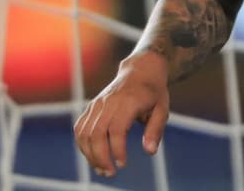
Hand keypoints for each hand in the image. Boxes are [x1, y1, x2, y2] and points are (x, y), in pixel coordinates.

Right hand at [74, 50, 170, 177]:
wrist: (140, 70)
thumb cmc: (153, 92)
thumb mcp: (162, 109)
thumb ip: (156, 130)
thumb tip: (149, 152)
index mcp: (128, 102)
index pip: (116, 130)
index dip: (117, 150)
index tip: (122, 164)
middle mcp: (109, 102)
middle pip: (96, 133)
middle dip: (100, 157)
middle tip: (110, 173)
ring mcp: (98, 103)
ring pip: (85, 132)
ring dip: (89, 154)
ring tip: (101, 169)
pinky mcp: (91, 106)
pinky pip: (80, 127)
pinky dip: (83, 144)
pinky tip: (92, 156)